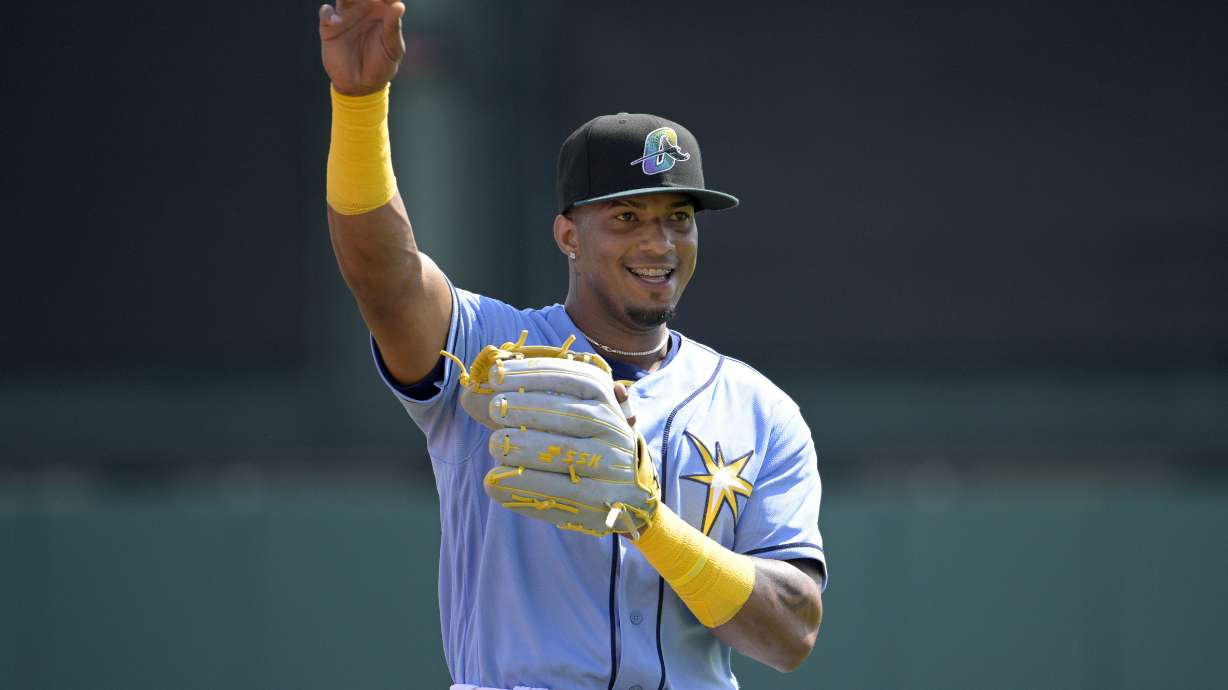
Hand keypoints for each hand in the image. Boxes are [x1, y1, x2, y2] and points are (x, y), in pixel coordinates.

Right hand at [319, 1, 405, 95]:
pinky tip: (335, 22)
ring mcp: (346, 16)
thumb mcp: (392, 49)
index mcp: (382, 12)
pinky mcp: (330, 27)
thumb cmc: (382, 66)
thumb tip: (399, 6)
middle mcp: (363, 9)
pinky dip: (328, 13)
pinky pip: (326, 13)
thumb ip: (393, 27)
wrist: (360, 85)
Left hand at [442, 332, 659, 536]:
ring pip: (566, 454)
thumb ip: (524, 402)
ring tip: (495, 444)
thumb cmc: (585, 444)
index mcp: (606, 401)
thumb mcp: (570, 414)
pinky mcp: (599, 502)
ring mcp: (611, 469)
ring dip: (524, 447)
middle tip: (496, 408)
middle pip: (573, 416)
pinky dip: (522, 486)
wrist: (629, 494)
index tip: (497, 374)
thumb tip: (470, 395)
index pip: (574, 379)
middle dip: (529, 408)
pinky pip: (558, 493)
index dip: (534, 374)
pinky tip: (494, 482)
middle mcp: (614, 432)